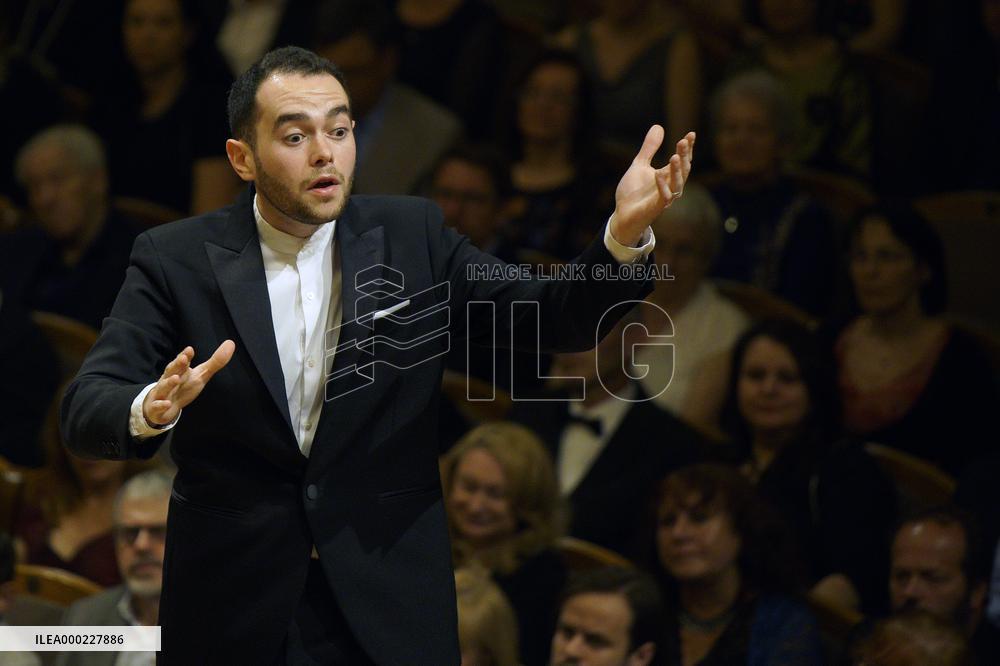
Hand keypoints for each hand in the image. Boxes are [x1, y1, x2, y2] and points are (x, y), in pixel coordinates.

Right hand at [142, 340, 234, 426]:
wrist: (164, 407)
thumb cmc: (184, 387)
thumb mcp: (202, 375)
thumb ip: (216, 362)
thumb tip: (231, 343)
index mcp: (180, 371)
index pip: (182, 362)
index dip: (185, 355)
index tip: (190, 350)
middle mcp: (169, 380)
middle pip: (171, 371)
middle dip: (177, 365)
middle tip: (184, 359)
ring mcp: (162, 393)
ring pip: (163, 387)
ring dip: (168, 383)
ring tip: (176, 379)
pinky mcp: (157, 408)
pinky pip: (157, 406)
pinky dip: (160, 405)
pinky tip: (166, 403)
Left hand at [610, 127, 694, 246]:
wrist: (622, 215)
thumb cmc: (633, 192)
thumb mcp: (640, 165)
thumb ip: (649, 148)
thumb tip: (659, 126)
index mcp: (668, 176)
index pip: (682, 160)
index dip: (687, 148)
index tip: (691, 134)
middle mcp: (670, 186)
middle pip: (683, 170)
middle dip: (684, 156)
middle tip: (684, 141)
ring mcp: (664, 198)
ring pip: (677, 184)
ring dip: (677, 170)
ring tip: (674, 156)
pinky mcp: (655, 208)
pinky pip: (664, 198)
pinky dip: (662, 186)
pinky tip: (658, 174)